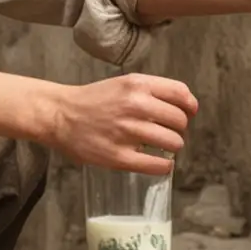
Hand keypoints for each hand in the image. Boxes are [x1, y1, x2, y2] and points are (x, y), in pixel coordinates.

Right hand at [36, 74, 198, 174]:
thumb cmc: (94, 100)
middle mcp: (135, 106)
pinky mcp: (119, 157)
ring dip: (172, 147)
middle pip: (180, 121)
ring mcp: (127, 132)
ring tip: (161, 146)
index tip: (189, 114)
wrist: (60, 115)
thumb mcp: (124, 83)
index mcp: (137, 85)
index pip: (181, 94)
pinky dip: (164, 166)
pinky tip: (159, 162)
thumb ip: (153, 91)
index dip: (190, 106)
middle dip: (178, 129)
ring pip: (174, 143)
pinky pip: (158, 165)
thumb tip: (187, 107)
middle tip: (167, 132)